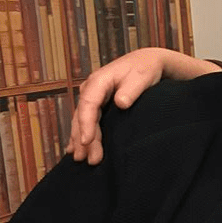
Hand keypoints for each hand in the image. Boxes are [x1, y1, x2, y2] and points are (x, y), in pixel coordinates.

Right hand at [67, 48, 219, 164]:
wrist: (146, 62)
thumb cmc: (145, 69)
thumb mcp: (141, 77)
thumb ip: (131, 90)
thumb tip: (120, 103)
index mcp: (99, 81)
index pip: (88, 104)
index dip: (86, 124)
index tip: (87, 141)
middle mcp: (91, 89)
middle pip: (83, 116)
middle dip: (83, 138)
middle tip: (89, 160)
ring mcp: (92, 97)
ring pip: (82, 120)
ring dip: (81, 140)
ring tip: (82, 159)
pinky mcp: (97, 104)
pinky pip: (86, 121)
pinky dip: (81, 134)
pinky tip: (75, 149)